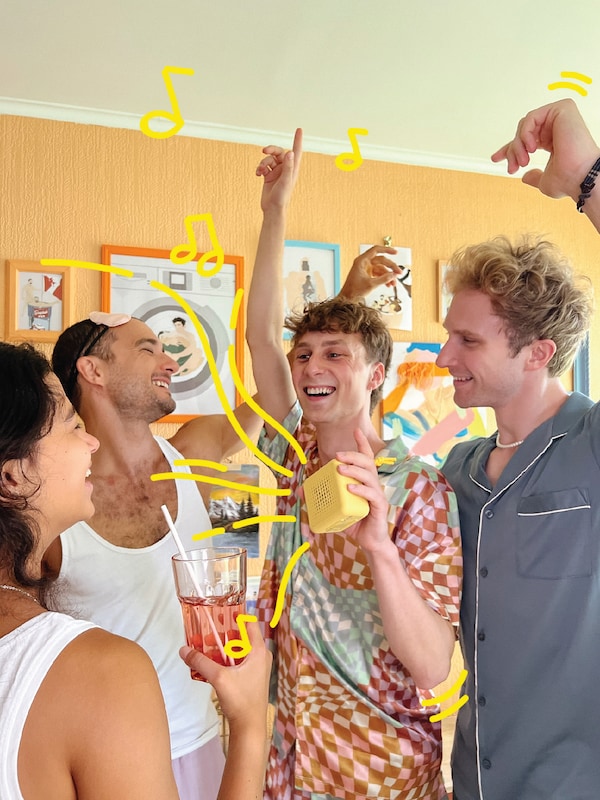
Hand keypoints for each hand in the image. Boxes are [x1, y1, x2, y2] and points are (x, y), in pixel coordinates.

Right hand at [179, 620, 270, 732]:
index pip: (250, 623)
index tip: (222, 611)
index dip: (237, 615)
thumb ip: (200, 662)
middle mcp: (261, 656)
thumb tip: (183, 650)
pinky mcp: (251, 677)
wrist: (249, 728)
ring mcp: (257, 667)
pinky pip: (238, 661)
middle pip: (243, 636)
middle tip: (208, 630)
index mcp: (259, 651)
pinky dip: (226, 659)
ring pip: (239, 650)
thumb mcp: (218, 678)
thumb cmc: (241, 701)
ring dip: (224, 647)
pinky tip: (211, 662)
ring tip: (206, 645)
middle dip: (225, 633)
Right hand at [256, 128, 302, 213]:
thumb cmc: (282, 197)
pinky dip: (259, 168)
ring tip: (260, 170)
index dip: (297, 140)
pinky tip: (258, 174)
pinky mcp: (269, 176)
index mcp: (292, 168)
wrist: (272, 209)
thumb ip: (288, 167)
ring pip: (269, 159)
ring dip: (263, 162)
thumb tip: (290, 152)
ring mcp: (277, 172)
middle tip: (264, 151)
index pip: (296, 151)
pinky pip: (263, 166)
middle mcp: (285, 168)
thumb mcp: (286, 181)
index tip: (299, 129)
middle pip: (278, 152)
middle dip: (271, 150)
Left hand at [335, 429, 390, 553]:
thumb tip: (302, 492)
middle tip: (338, 454)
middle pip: (367, 463)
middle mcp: (373, 485)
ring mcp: (377, 495)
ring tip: (340, 468)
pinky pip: (372, 495)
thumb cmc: (354, 522)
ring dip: (354, 470)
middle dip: (353, 455)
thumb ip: (323, 499)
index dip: (362, 443)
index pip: (366, 458)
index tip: (355, 430)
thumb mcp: (336, 508)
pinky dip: (360, 489)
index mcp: (365, 481)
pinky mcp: (379, 507)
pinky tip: (350, 488)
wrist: (370, 542)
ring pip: (370, 476)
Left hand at [339, 245, 400, 298]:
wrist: (347, 299)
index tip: (395, 252)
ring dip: (388, 276)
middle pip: (381, 260)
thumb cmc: (353, 291)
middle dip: (391, 267)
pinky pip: (378, 274)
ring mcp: (365, 269)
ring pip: (381, 269)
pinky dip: (384, 279)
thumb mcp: (371, 284)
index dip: (386, 250)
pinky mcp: (367, 275)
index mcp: (361, 261)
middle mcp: (364, 263)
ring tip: (393, 283)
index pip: (376, 250)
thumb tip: (393, 275)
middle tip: (399, 273)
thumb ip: (383, 279)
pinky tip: (389, 284)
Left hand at [491, 98, 599, 200]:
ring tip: (524, 160)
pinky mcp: (562, 109)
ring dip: (518, 145)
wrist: (581, 177)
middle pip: (522, 132)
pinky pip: (531, 117)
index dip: (509, 148)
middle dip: (512, 150)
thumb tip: (524, 176)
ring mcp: (560, 117)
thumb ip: (534, 177)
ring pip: (525, 125)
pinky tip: (531, 147)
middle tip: (513, 167)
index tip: (496, 158)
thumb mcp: (544, 181)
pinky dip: (526, 133)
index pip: (526, 139)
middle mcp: (556, 128)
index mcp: (551, 141)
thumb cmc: (569, 180)